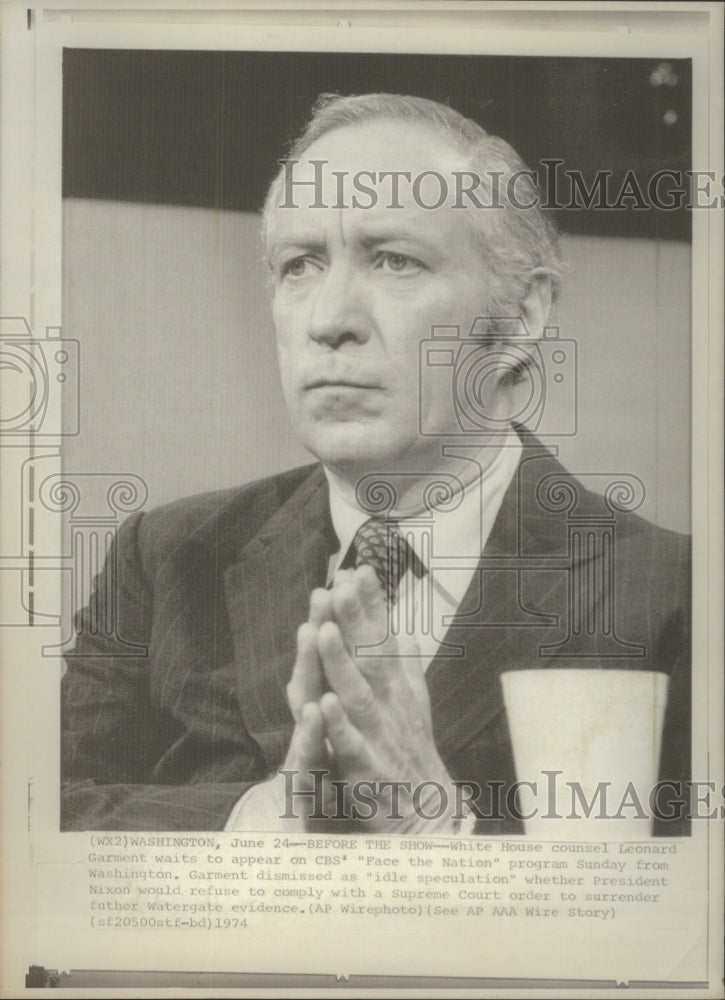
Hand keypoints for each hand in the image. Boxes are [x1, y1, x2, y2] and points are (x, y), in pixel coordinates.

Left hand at [314, 566, 459, 832]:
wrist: (427, 817)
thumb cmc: (414, 754)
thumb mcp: (415, 706)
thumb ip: (406, 668)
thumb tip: (402, 632)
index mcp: (396, 689)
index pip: (382, 639)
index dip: (372, 604)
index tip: (361, 567)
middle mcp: (389, 706)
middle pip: (370, 657)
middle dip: (356, 620)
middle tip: (341, 581)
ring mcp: (379, 736)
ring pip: (358, 695)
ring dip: (342, 663)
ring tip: (326, 630)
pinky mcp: (367, 770)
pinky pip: (351, 746)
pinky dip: (340, 726)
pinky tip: (326, 703)